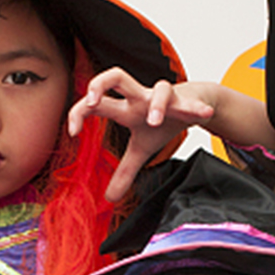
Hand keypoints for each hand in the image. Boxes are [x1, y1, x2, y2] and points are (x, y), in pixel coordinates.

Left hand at [69, 69, 215, 203]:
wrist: (192, 103)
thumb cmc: (161, 122)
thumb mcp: (141, 149)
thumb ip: (125, 171)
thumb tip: (109, 198)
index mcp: (124, 109)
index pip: (95, 104)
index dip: (79, 113)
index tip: (72, 132)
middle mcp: (139, 98)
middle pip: (115, 76)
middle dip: (99, 84)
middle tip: (92, 102)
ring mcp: (161, 97)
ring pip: (157, 88)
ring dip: (156, 105)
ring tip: (154, 123)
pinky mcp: (184, 99)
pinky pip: (188, 101)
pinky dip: (194, 108)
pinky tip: (203, 115)